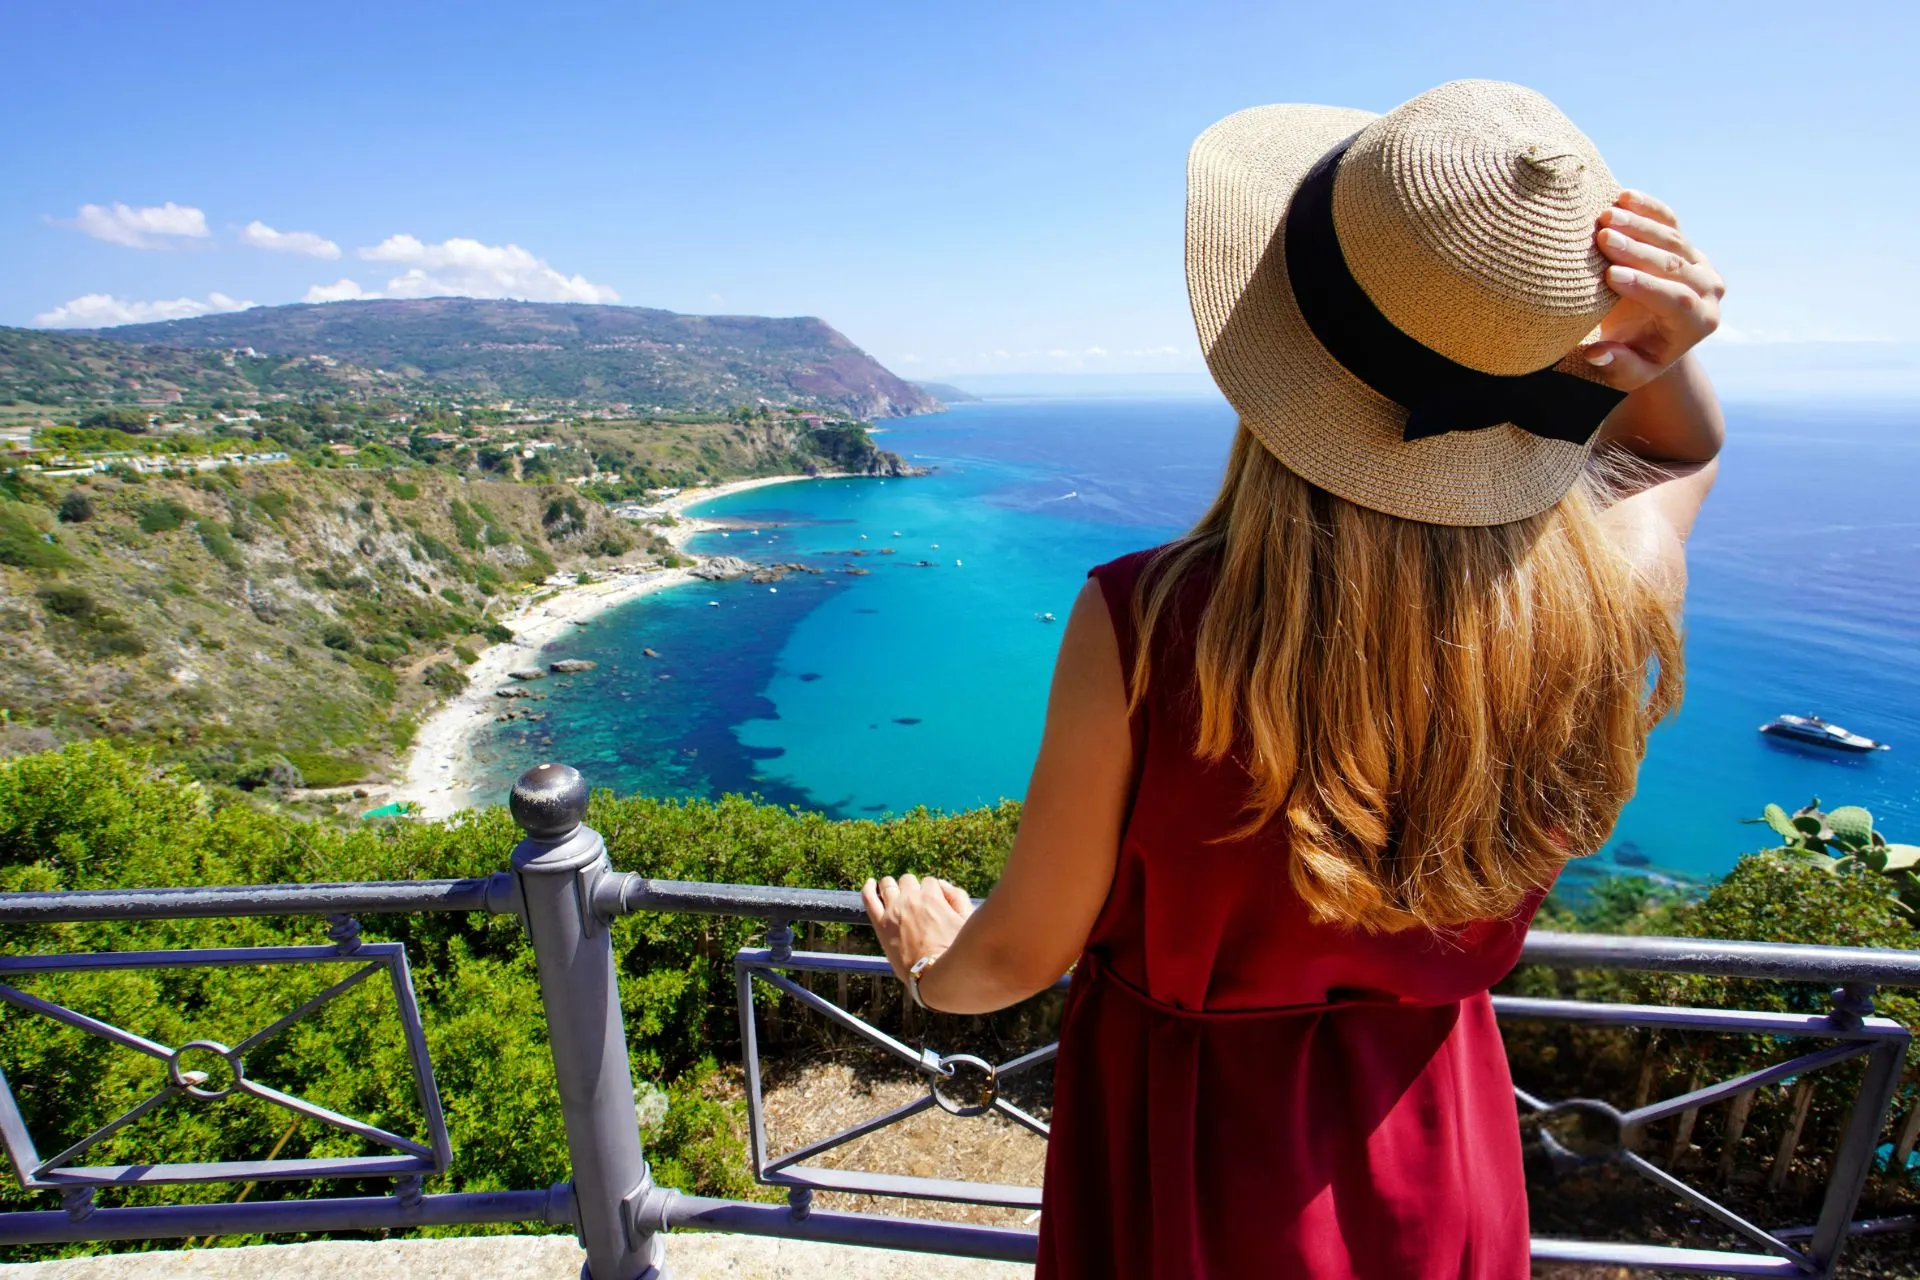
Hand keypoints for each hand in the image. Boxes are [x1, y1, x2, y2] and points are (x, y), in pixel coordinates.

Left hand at [861, 873, 974, 983]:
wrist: (935, 975)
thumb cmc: (955, 950)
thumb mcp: (967, 920)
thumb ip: (958, 897)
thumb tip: (941, 883)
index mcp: (932, 896)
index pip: (929, 882)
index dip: (931, 892)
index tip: (931, 902)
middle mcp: (911, 898)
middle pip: (908, 880)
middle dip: (912, 888)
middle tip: (914, 902)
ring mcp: (893, 910)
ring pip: (888, 885)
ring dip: (892, 886)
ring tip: (892, 891)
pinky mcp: (880, 924)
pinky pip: (869, 898)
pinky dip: (868, 888)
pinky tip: (870, 883)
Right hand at [1581, 191, 1725, 390]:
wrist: (1651, 338)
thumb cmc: (1634, 358)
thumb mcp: (1626, 374)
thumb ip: (1617, 366)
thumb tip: (1598, 353)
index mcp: (1699, 324)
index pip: (1677, 301)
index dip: (1646, 287)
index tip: (1611, 276)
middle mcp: (1708, 291)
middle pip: (1676, 266)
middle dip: (1638, 251)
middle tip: (1603, 238)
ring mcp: (1700, 263)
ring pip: (1674, 239)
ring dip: (1639, 225)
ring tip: (1607, 216)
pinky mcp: (1686, 244)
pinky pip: (1670, 221)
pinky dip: (1648, 208)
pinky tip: (1624, 196)